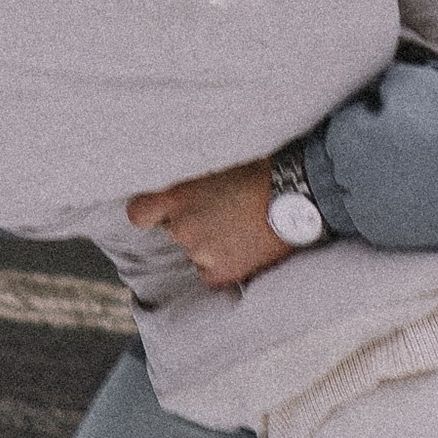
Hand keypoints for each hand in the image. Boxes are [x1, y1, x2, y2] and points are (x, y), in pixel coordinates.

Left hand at [125, 158, 290, 288]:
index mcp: (178, 196)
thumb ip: (195, 183)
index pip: (139, 213)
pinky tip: (243, 248)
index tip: (159, 212)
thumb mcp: (220, 164)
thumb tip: (188, 188)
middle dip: (192, 223)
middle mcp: (183, 227)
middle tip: (223, 212)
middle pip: (174, 230)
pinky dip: (223, 264)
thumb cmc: (263, 171)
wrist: (298, 196)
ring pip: (196, 251)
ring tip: (241, 228)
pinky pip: (211, 273)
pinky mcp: (221, 272)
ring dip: (211, 242)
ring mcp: (201, 252)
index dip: (149, 213)